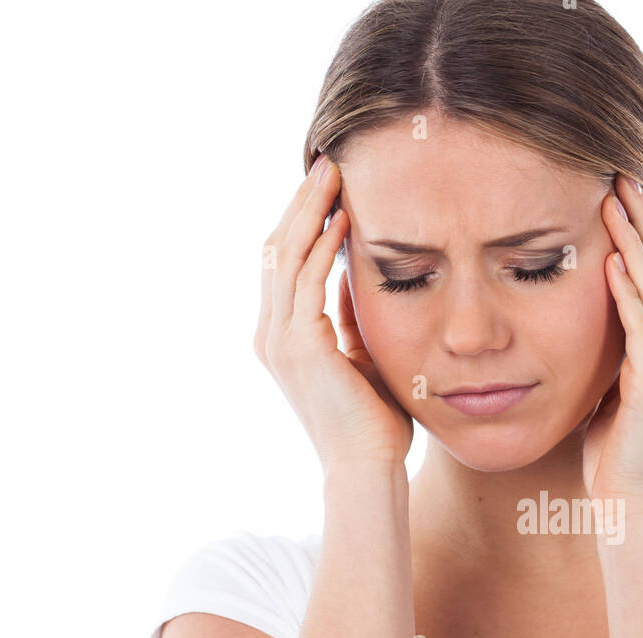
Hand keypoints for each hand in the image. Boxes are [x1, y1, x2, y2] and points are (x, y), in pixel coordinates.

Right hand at [254, 154, 412, 471]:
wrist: (366, 468)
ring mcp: (281, 341)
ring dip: (309, 212)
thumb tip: (348, 281)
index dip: (300, 223)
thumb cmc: (371, 424)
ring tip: (333, 175)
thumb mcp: (359, 359)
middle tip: (326, 164)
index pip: (282, 266)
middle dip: (300, 204)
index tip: (326, 189)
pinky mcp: (302, 346)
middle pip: (276, 251)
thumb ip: (348, 321)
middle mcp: (271, 336)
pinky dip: (323, 245)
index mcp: (281, 340)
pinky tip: (345, 218)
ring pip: (286, 257)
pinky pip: (308, 281)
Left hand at [582, 172, 642, 521]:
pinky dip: (628, 294)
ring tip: (615, 201)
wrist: (632, 509)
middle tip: (621, 174)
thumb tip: (585, 337)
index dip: (640, 235)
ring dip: (634, 242)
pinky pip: (639, 332)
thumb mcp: (608, 397)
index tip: (618, 194)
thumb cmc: (615, 459)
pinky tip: (613, 263)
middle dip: (640, 222)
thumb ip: (606, 362)